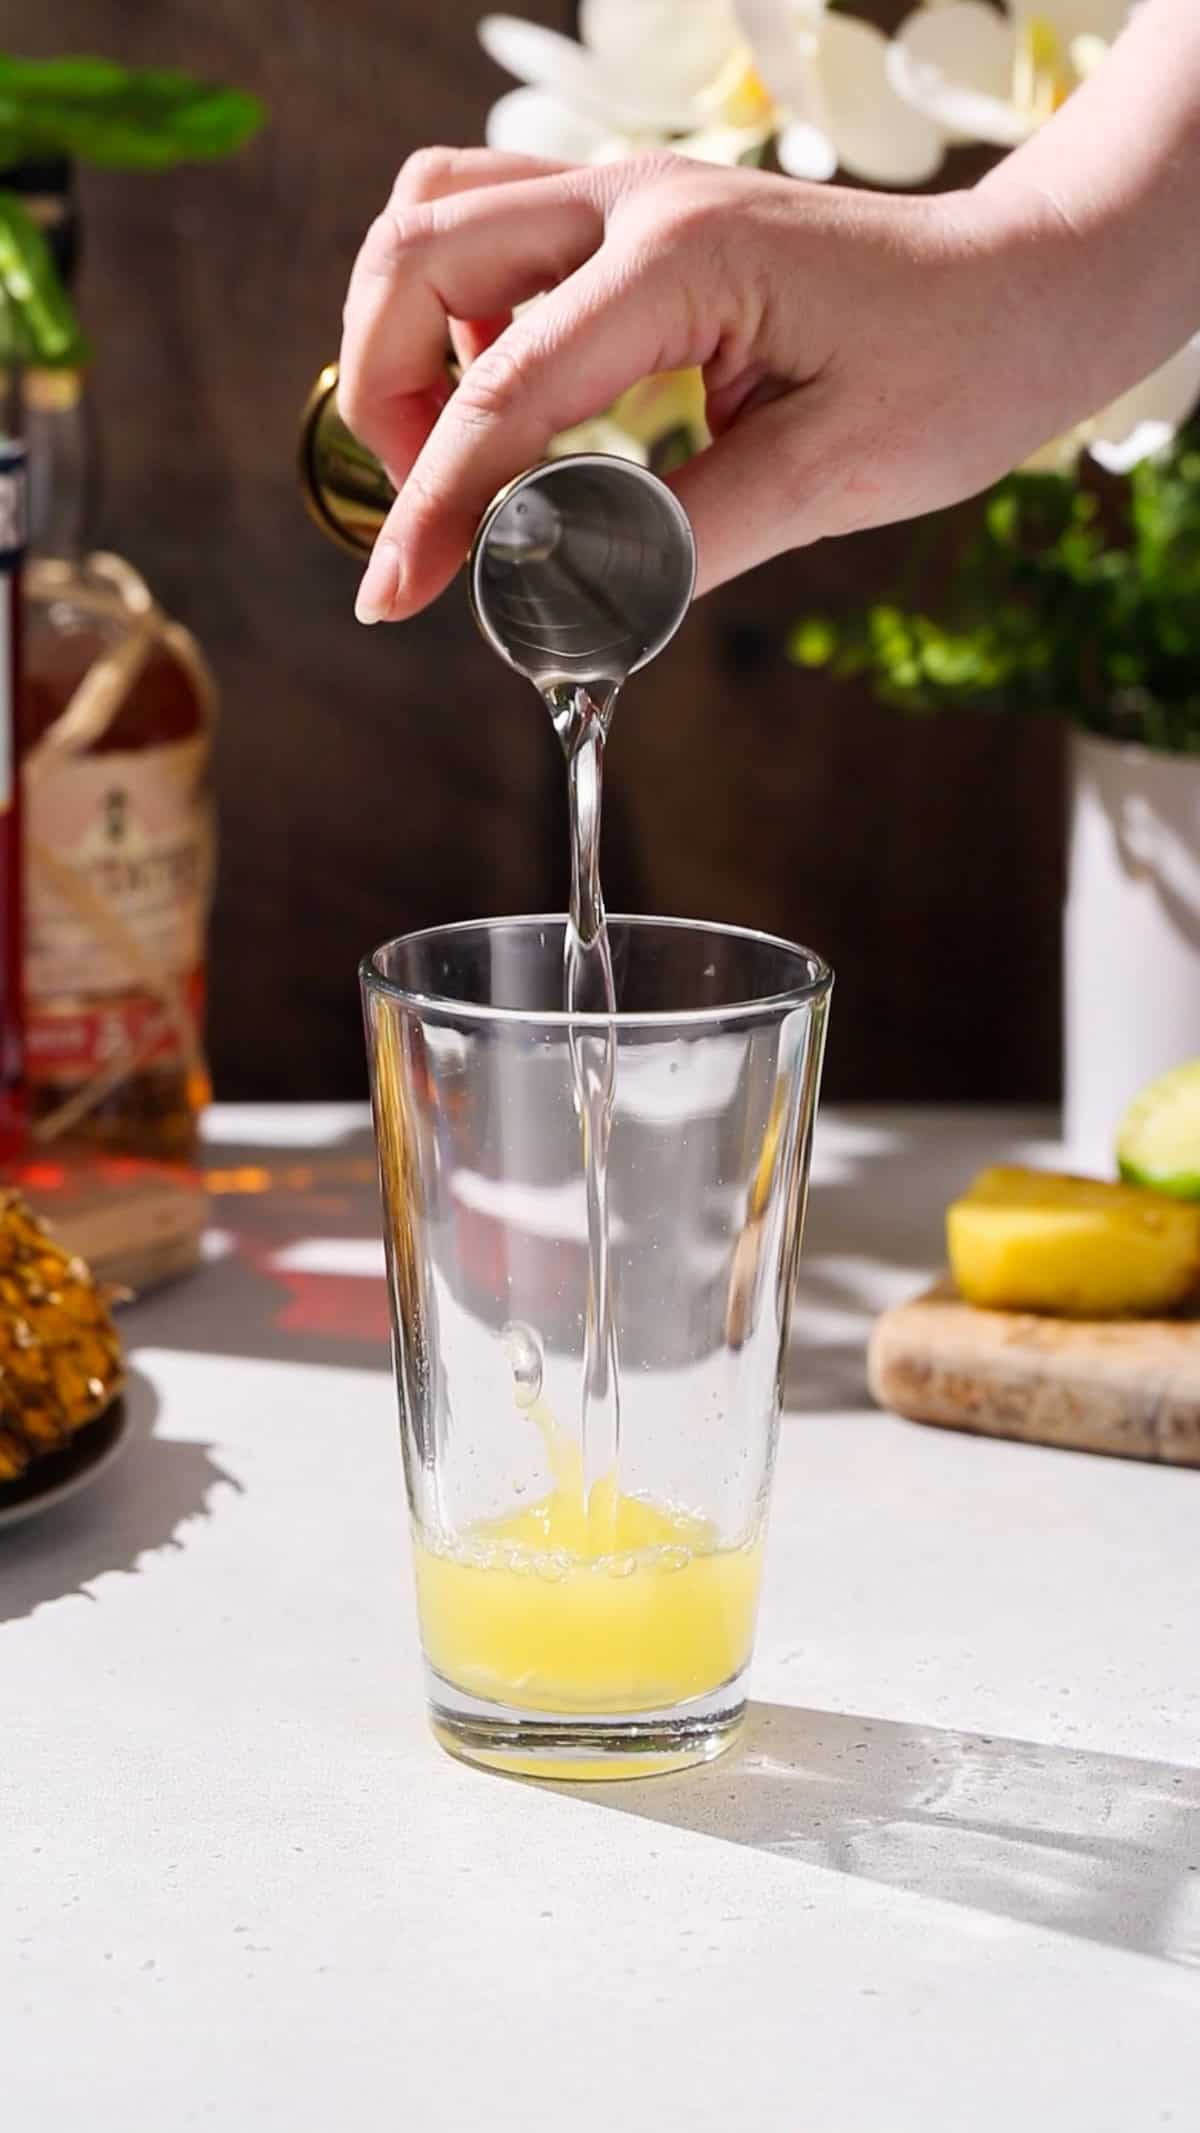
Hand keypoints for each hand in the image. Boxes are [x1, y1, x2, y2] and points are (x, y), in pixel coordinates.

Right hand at [337, 147, 1082, 622]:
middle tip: (433, 516)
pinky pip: (488, 225)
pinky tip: (509, 396)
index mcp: (682, 261)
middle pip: (416, 259)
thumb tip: (571, 605)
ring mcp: (630, 190)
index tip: (394, 600)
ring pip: (435, 216)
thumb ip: (685, 538)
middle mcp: (635, 198)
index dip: (434, 507)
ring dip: (406, 335)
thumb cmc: (955, 367)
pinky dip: (457, 310)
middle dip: (386, 399)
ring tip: (456, 450)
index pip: (505, 390)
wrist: (1024, 288)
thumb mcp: (829, 477)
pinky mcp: (635, 212)